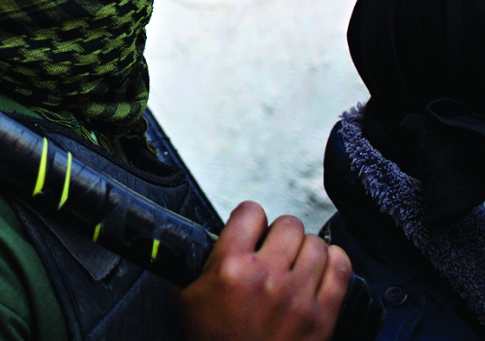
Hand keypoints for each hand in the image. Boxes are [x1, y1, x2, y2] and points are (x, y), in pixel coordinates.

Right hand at [174, 201, 351, 340]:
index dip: (250, 218)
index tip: (250, 228)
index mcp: (230, 266)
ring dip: (306, 248)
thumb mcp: (187, 298)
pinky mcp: (322, 316)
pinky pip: (341, 269)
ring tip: (297, 260)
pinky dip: (335, 261)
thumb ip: (189, 264)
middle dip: (279, 233)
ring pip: (316, 243)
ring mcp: (298, 295)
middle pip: (288, 224)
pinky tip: (323, 267)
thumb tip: (188, 244)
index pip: (251, 212)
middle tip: (274, 247)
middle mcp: (266, 275)